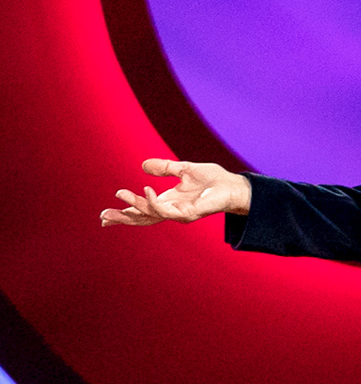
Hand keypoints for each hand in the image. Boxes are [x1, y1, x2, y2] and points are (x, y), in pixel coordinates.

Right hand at [101, 159, 250, 226]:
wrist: (233, 185)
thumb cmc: (213, 180)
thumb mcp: (184, 169)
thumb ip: (164, 168)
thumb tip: (143, 165)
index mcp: (168, 202)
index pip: (142, 211)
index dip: (125, 212)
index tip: (104, 215)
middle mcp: (172, 210)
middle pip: (143, 218)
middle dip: (123, 218)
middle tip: (103, 217)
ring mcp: (180, 214)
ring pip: (151, 214)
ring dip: (135, 205)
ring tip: (121, 194)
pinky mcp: (189, 214)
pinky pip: (167, 210)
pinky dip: (154, 201)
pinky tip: (146, 191)